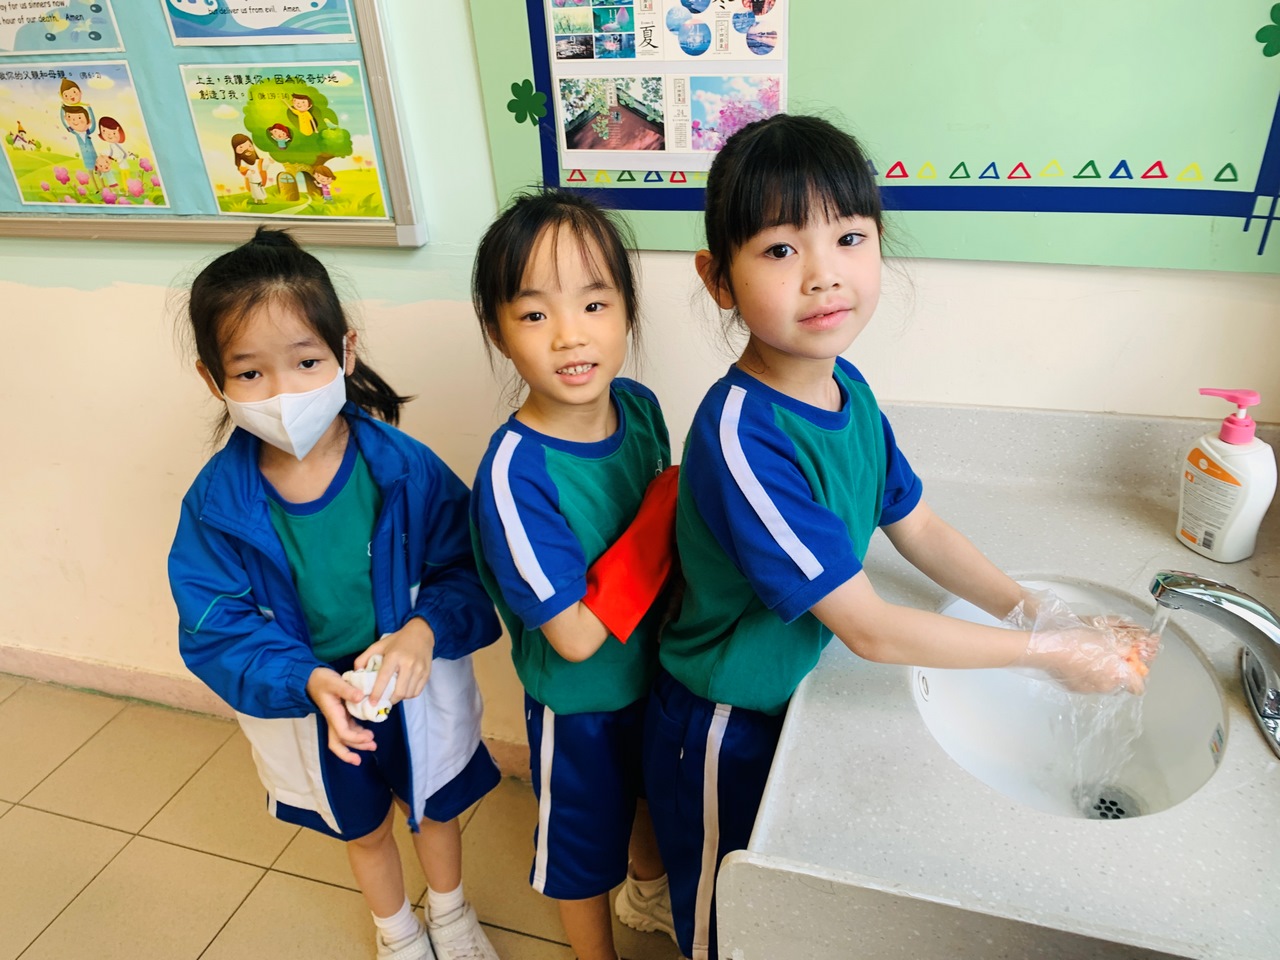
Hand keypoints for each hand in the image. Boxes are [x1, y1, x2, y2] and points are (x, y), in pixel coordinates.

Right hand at [306, 667, 375, 764]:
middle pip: (339, 742)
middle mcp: (334, 720)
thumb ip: (347, 690)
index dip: (356, 738)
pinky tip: (367, 733)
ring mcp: (337, 719)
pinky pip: (349, 729)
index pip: (343, 733)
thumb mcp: (334, 682)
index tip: (369, 736)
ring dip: (358, 743)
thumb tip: (360, 697)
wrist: (312, 678)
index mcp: (333, 715)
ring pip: (345, 738)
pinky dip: (358, 734)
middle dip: (353, 750)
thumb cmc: (322, 680)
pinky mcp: (341, 714)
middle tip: (372, 747)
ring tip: (373, 744)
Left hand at [354, 617, 434, 705]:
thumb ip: (364, 657)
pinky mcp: (426, 673)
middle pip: (399, 691)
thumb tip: (355, 672)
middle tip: (383, 701)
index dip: (377, 693)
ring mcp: (419, 669)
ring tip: (393, 695)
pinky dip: (409, 695)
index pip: (384, 678)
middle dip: (390, 700)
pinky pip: (417, 692)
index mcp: (394, 656)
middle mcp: (408, 663)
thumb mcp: (379, 645)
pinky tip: (403, 690)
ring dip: (399, 698)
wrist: (421, 633)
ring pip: (408, 694)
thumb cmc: (398, 640)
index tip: (372, 703)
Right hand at [1021, 625, 1152, 694]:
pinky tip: (1077, 661)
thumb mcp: (1108, 637)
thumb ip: (1125, 647)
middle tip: (1109, 654)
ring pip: (1102, 683)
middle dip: (1117, 671)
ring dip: (1100, 672)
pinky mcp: (1073, 688)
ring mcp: (1088, 690)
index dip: (1137, 675)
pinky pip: (1085, 683)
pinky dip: (1085, 674)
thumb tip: (1131, 651)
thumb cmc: (1078, 641)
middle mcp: (1105, 687)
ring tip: (1090, 656)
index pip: (1139, 687)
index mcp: (1118, 676)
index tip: (1131, 664)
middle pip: (1120, 684)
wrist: (1050, 649)